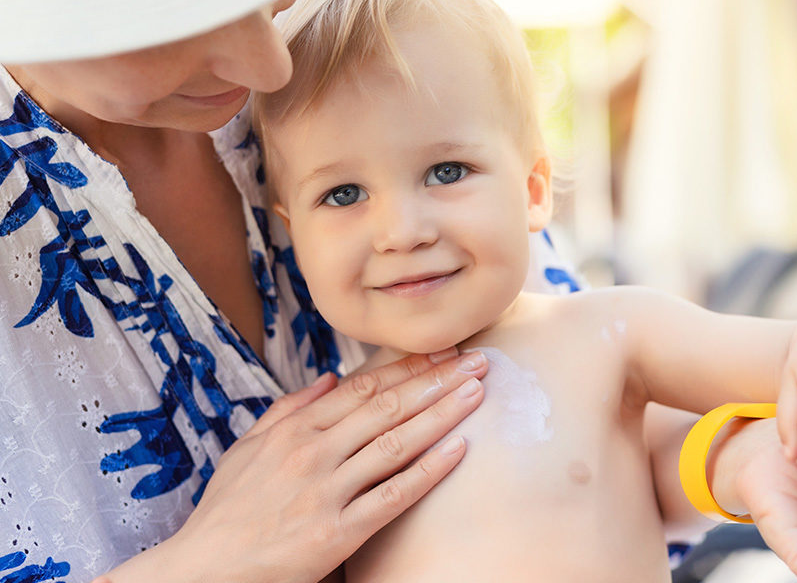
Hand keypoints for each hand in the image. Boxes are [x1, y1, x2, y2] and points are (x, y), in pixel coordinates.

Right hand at [100, 349, 487, 582]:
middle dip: (437, 381)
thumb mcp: (247, 450)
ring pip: (395, 444)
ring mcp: (326, 492)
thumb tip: (329, 379)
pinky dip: (427, 471)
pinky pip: (392, 496)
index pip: (363, 388)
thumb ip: (288, 410)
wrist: (203, 571)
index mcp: (294, 430)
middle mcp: (312, 453)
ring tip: (477, 393)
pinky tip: (458, 449)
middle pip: (387, 407)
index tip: (443, 351)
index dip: (408, 368)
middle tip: (477, 361)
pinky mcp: (336, 533)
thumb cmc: (227, 511)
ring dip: (441, 415)